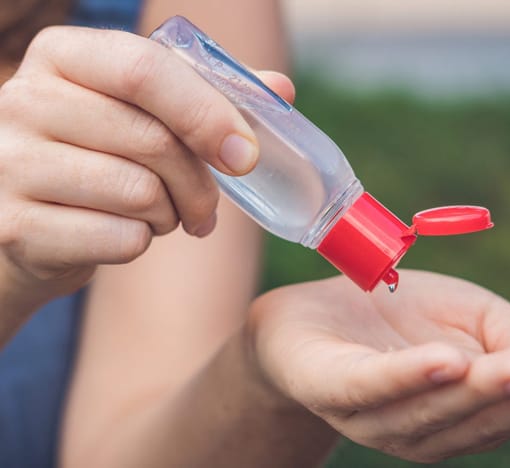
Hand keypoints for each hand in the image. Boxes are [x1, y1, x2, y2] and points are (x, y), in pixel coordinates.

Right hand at [0, 26, 293, 302]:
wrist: (30, 222)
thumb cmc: (99, 159)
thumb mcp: (142, 114)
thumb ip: (209, 96)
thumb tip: (281, 89)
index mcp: (63, 56)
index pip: (146, 70)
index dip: (209, 114)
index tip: (247, 155)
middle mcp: (24, 100)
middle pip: (153, 140)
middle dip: (199, 184)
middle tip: (206, 206)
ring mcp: (11, 165)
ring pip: (140, 193)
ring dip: (170, 215)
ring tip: (158, 214)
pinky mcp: (16, 227)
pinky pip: (120, 239)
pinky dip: (141, 243)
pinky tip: (124, 234)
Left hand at [246, 271, 509, 462]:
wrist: (310, 313)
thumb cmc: (394, 314)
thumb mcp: (465, 312)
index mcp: (459, 410)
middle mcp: (422, 426)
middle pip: (477, 417)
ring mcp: (374, 415)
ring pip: (431, 409)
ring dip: (477, 391)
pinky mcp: (331, 388)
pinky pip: (372, 386)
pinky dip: (410, 377)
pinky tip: (447, 361)